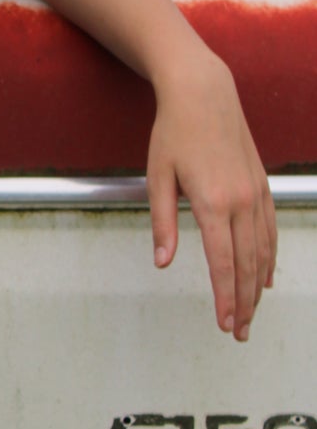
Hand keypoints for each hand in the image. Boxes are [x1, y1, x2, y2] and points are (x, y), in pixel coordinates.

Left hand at [147, 57, 275, 339]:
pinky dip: (269, 258)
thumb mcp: (157, 177)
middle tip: (239, 333)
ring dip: (258, 287)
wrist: (204, 95)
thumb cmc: (173, 135)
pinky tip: (265, 277)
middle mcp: (241, 201)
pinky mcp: (261, 186)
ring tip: (251, 314)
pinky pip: (270, 230)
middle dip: (244, 303)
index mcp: (213, 203)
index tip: (225, 324)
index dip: (225, 298)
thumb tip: (162, 262)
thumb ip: (162, 222)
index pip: (223, 263)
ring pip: (263, 251)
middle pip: (248, 265)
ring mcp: (256, 194)